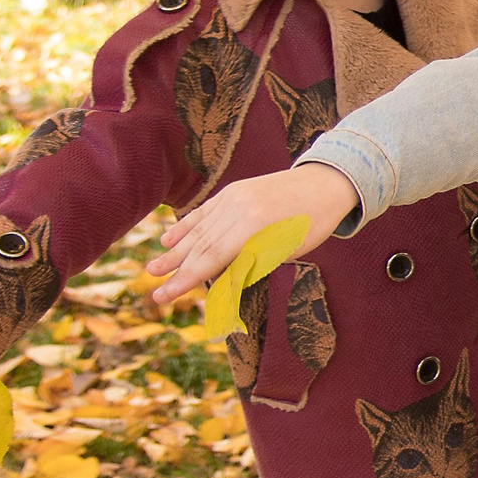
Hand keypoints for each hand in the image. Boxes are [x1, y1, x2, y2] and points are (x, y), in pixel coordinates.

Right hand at [150, 163, 358, 307]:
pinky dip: (186, 227)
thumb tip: (217, 283)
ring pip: (199, 230)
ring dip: (175, 252)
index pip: (211, 259)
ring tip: (153, 269)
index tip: (165, 295)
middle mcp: (237, 209)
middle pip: (200, 246)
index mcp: (254, 226)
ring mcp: (233, 197)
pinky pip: (205, 212)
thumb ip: (251, 262)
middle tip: (155, 293)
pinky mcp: (232, 192)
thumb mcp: (287, 249)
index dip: (185, 279)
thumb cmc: (312, 224)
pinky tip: (169, 240)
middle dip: (176, 271)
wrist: (324, 182)